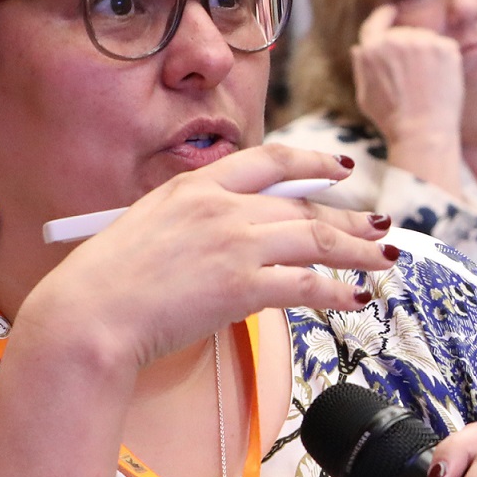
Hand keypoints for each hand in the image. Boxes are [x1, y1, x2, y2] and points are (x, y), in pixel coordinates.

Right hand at [17, 143, 393, 372]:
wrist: (90, 315)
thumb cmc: (107, 283)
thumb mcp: (150, 228)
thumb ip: (194, 223)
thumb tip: (233, 240)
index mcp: (195, 187)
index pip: (271, 162)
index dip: (314, 163)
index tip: (342, 171)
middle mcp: (221, 207)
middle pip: (303, 206)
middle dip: (349, 220)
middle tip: (381, 229)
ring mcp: (234, 244)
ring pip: (316, 240)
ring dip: (358, 251)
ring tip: (385, 260)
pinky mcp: (242, 286)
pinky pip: (307, 285)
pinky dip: (338, 291)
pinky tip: (357, 296)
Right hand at [351, 3, 467, 189]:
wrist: (422, 131)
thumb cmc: (392, 119)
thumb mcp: (364, 95)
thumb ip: (362, 67)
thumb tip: (360, 47)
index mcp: (372, 48)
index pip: (376, 23)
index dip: (384, 15)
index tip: (391, 10)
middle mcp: (396, 39)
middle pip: (404, 34)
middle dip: (408, 49)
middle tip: (414, 78)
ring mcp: (423, 41)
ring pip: (426, 40)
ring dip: (427, 55)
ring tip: (426, 85)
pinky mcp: (446, 47)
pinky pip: (445, 47)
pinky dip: (444, 61)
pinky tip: (440, 82)